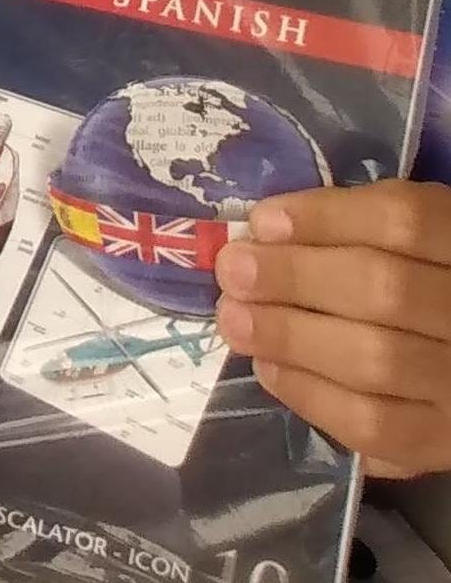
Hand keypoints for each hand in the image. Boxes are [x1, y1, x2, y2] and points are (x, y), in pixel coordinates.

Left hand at [215, 182, 450, 472]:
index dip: (328, 217)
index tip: (262, 221)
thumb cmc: (421, 289)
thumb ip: (354, 230)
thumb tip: (265, 229)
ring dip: (289, 336)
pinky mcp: (443, 444)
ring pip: (376, 360)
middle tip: (232, 271)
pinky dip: (309, 394)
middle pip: (385, 290)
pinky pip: (374, 426)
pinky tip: (269, 368)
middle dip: (294, 278)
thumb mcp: (409, 246)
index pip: (406, 220)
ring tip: (235, 319)